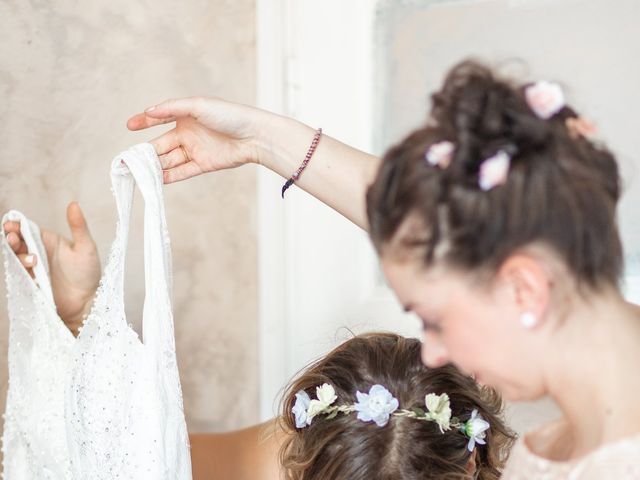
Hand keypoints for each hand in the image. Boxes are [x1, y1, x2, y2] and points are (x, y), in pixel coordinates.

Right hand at [3, 202, 100, 334]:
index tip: (11, 223)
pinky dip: (20, 265)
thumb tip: (74, 203)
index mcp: (51, 240)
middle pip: (18, 240)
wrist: (86, 303)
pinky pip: (19, 270)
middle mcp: (40, 252)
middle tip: (12, 235)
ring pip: (16, 254)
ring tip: (26, 254)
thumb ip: (79, 226)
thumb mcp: (86, 247)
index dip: (18, 224)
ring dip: (16, 251)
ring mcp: (34, 267)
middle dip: (11, 236)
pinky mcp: (31, 280)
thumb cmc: (89, 273)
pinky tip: (30, 265)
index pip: (29, 228)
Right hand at [127, 97, 271, 183]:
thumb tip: (149, 111)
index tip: (129, 126)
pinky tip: (157, 179)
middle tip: (128, 159)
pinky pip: (183, 171)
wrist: (254, 135)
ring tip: (139, 172)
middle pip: (162, 144)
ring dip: (156, 166)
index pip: (160, 119)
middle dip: (146, 152)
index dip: (145, 122)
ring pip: (170, 159)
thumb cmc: (229, 115)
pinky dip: (170, 176)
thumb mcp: (198, 106)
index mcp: (186, 116)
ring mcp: (196, 150)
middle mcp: (189, 133)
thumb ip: (172, 108)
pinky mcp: (204, 164)